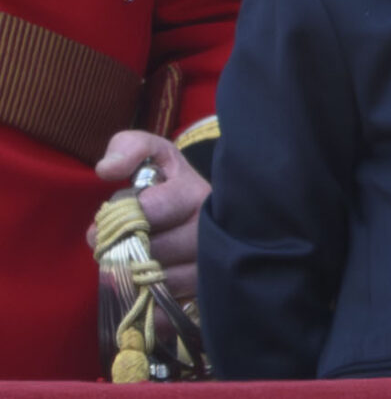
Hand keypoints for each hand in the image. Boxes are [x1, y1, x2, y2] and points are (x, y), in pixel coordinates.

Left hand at [89, 132, 208, 300]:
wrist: (215, 214)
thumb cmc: (175, 185)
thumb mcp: (158, 155)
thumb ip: (129, 147)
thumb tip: (106, 169)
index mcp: (197, 194)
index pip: (149, 209)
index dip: (117, 220)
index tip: (105, 224)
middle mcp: (214, 231)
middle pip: (152, 252)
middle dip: (123, 253)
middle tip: (114, 250)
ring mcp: (215, 266)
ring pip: (160, 283)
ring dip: (136, 279)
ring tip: (132, 268)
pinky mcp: (210, 296)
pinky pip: (169, 313)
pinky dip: (151, 309)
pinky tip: (148, 293)